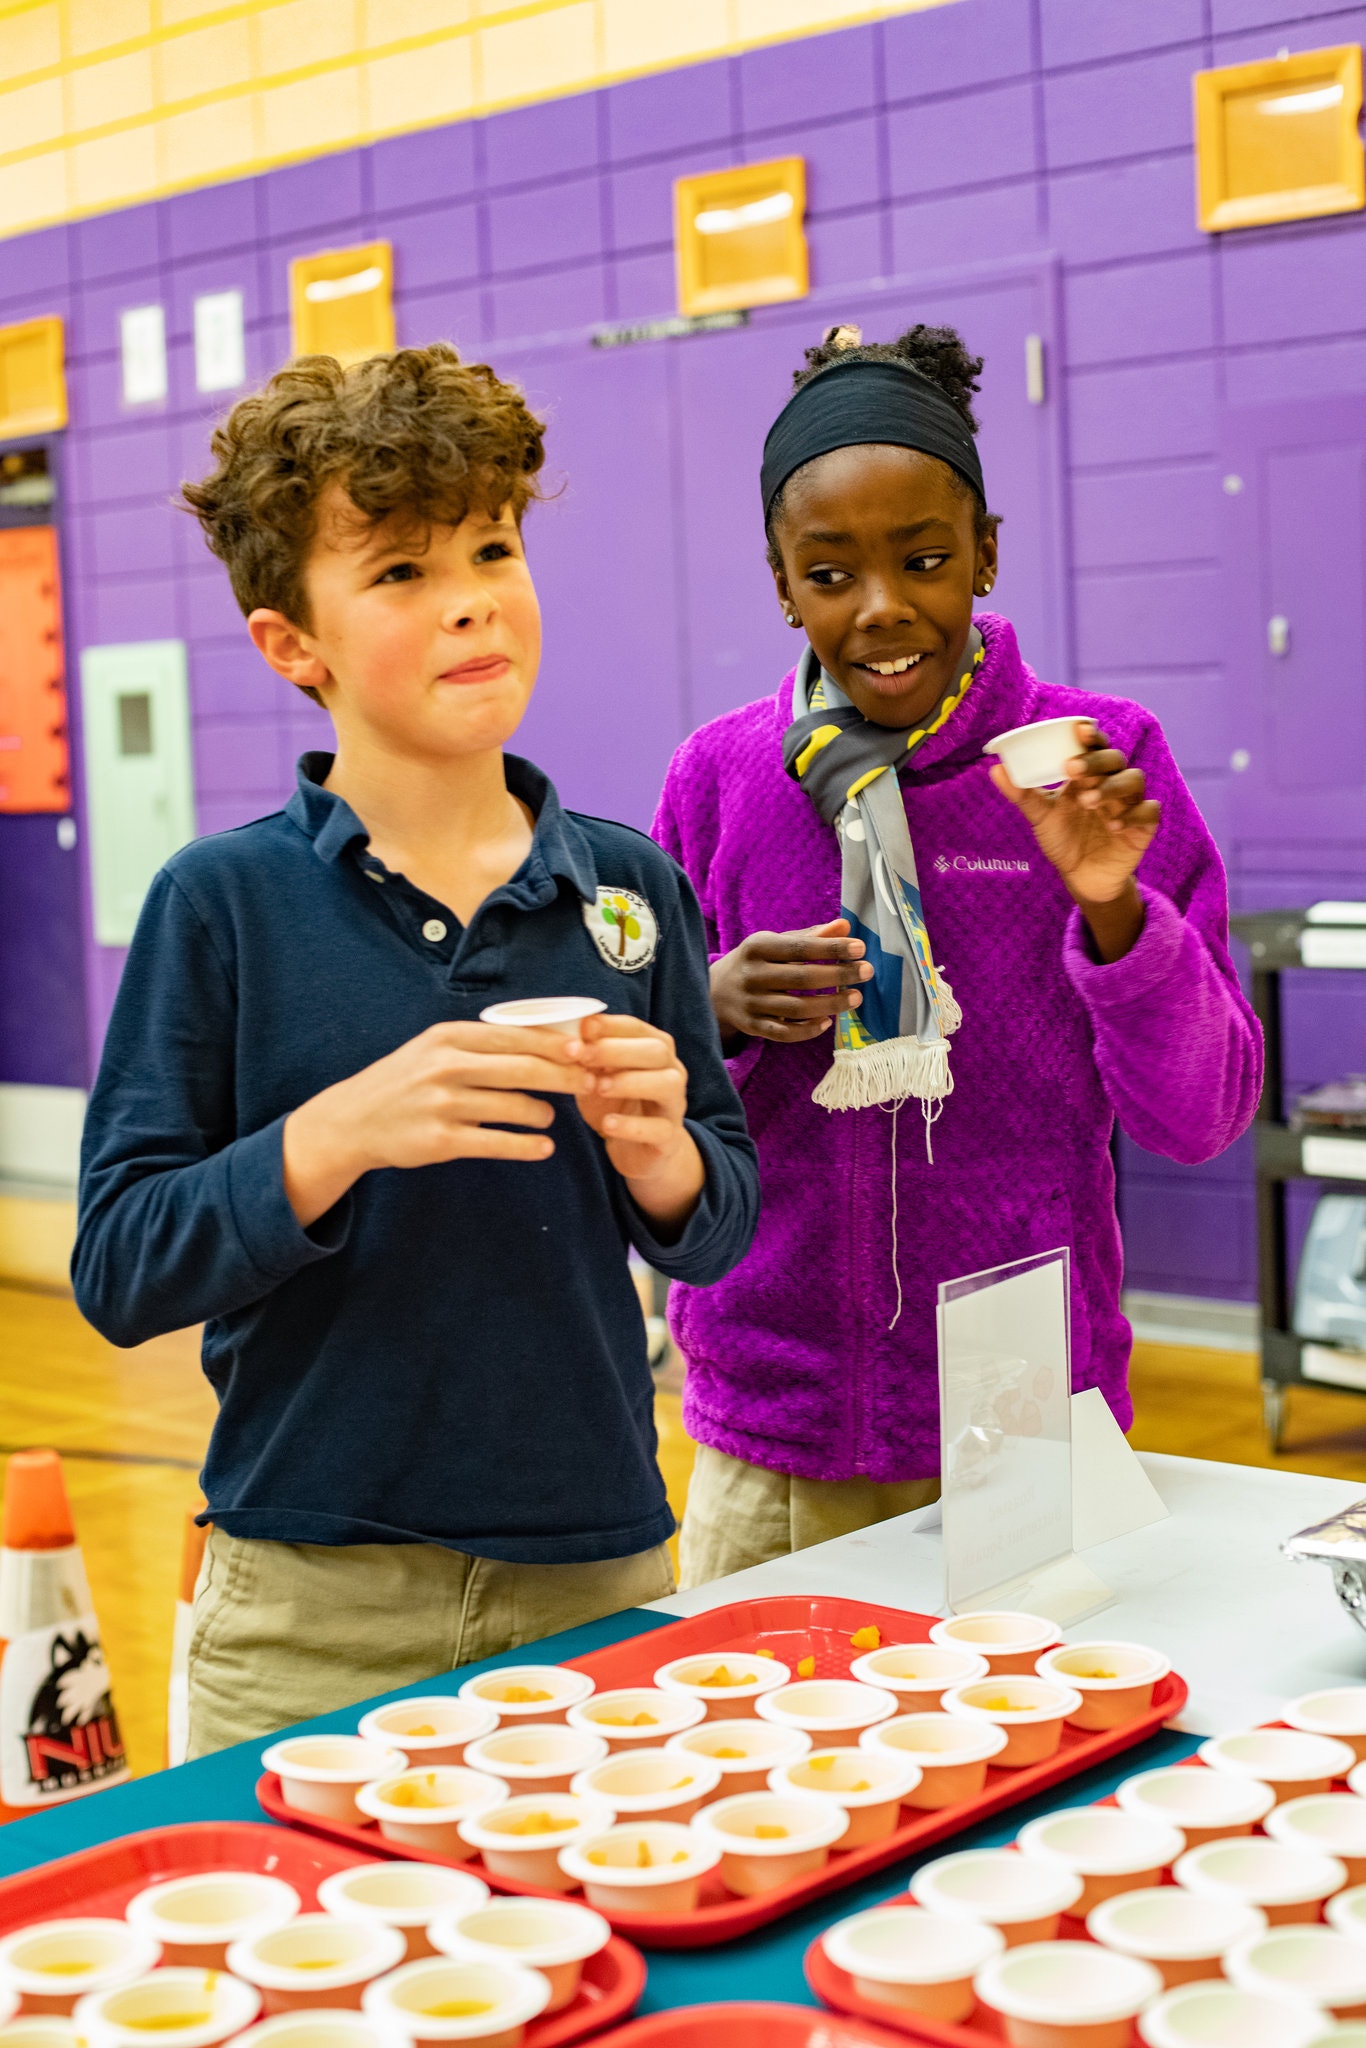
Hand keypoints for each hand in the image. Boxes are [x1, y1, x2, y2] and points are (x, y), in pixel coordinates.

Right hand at [283, 1021, 587, 1225]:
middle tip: (590, 1084)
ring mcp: (442, 1104)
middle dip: (564, 1077)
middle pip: (523, 1069)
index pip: (516, 1037)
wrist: (352, 1121)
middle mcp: (446, 1066)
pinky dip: (526, 1146)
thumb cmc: (405, 1081)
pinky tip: (542, 1148)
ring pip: (513, 1107)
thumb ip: (482, 1043)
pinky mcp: (440, 1141)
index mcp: (449, 1036)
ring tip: (548, 1117)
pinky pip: (497, 1143)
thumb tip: (545, 1038)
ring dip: (542, 1113)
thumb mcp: (435, 1048)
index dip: (557, 1046)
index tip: (586, 1052)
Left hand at [570, 1013, 703, 1234]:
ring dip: (631, 1082)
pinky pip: (659, 1129)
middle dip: (618, 1050)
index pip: (638, 1028)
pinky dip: (632, 1126)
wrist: (637, 1149)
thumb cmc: (614, 1103)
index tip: (584, 1027)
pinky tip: (608, 1124)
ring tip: (598, 1087)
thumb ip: (587, 1056)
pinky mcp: (669, 1138)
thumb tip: (563, 1036)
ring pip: (666, 1084)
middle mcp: (672, 1072)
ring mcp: (673, 1105)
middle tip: (584, 1055)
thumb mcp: (597, 1076)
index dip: (611, 1025)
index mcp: (655, 1049)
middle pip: (657, 1051)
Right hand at [710, 919, 873, 1042]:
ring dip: (830, 1004)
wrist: (713, 991)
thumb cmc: (755, 962)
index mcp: (757, 947)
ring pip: (796, 1008)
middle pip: (801, 978)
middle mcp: (752, 976)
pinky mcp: (752, 1026)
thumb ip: (810, 936)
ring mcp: (751, 1004)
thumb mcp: (775, 943)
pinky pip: (783, 1033)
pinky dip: (807, 1030)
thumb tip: (844, 926)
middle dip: (838, 975)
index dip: (831, 948)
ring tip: (856, 997)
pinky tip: (827, 1021)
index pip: (799, 947)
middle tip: (866, 971)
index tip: (859, 948)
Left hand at [989, 722, 1159, 961]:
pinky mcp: (1143, 826)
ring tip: (1088, 801)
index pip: (1094, 745)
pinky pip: (1148, 812)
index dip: (1090, 735)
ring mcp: (1129, 802)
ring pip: (1133, 780)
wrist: (1081, 877)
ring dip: (1111, 786)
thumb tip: (996, 768)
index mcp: (1088, 774)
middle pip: (1114, 759)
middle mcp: (1111, 782)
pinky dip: (1133, 815)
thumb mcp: (1041, 817)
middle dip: (1095, 760)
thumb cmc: (1064, 839)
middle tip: (1072, 770)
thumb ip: (1022, 794)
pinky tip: (1114, 825)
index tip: (1079, 730)